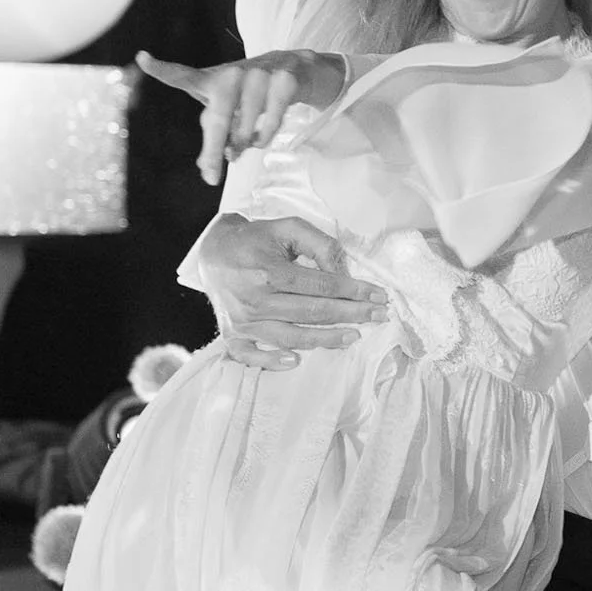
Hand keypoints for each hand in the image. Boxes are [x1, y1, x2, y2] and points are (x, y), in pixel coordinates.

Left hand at [139, 49, 348, 184]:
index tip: (142, 58)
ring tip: (248, 144)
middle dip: (213, 150)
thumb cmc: (249, 94)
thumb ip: (214, 137)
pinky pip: (272, 121)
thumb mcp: (227, 111)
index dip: (162, 69)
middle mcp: (232, 73)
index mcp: (211, 80)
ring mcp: (258, 75)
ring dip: (245, 143)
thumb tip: (206, 169)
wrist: (296, 70)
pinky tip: (263, 137)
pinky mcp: (283, 80)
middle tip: (210, 177)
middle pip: (217, 117)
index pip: (183, 76)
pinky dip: (266, 136)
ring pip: (246, 125)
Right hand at [190, 213, 388, 368]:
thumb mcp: (288, 228)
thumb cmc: (256, 240)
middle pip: (312, 312)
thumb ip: (319, 244)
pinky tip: (297, 361)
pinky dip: (273, 362)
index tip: (379, 296)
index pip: (321, 285)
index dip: (354, 291)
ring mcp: (242, 321)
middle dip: (351, 314)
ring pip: (291, 337)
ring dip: (326, 339)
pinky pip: (252, 356)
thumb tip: (343, 271)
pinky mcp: (231, 335)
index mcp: (268, 270)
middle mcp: (254, 299)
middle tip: (379, 316)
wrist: (213, 252)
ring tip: (353, 336)